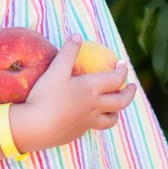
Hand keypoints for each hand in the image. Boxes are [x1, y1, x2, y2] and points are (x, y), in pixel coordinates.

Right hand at [11, 36, 136, 151]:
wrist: (35, 128)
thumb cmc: (46, 97)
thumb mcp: (56, 70)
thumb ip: (68, 52)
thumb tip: (78, 36)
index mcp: (91, 88)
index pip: (116, 79)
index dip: (122, 70)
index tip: (123, 64)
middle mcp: (94, 106)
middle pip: (121, 101)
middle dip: (129, 93)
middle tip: (132, 86)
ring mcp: (88, 122)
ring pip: (112, 119)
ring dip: (117, 110)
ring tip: (116, 106)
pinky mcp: (78, 132)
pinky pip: (95, 126)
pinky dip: (99, 119)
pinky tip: (91, 116)